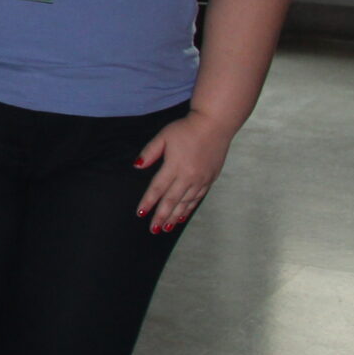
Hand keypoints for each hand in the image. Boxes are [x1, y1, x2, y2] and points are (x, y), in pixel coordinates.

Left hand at [135, 109, 232, 233]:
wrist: (215, 124)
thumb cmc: (187, 129)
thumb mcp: (163, 136)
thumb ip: (150, 152)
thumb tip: (137, 166)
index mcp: (175, 166)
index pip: (158, 189)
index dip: (148, 202)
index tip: (140, 214)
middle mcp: (189, 176)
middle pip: (171, 200)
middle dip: (161, 216)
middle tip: (153, 230)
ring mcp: (201, 179)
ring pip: (185, 203)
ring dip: (175, 216)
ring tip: (165, 228)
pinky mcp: (210, 179)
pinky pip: (197, 198)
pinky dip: (189, 209)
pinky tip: (182, 216)